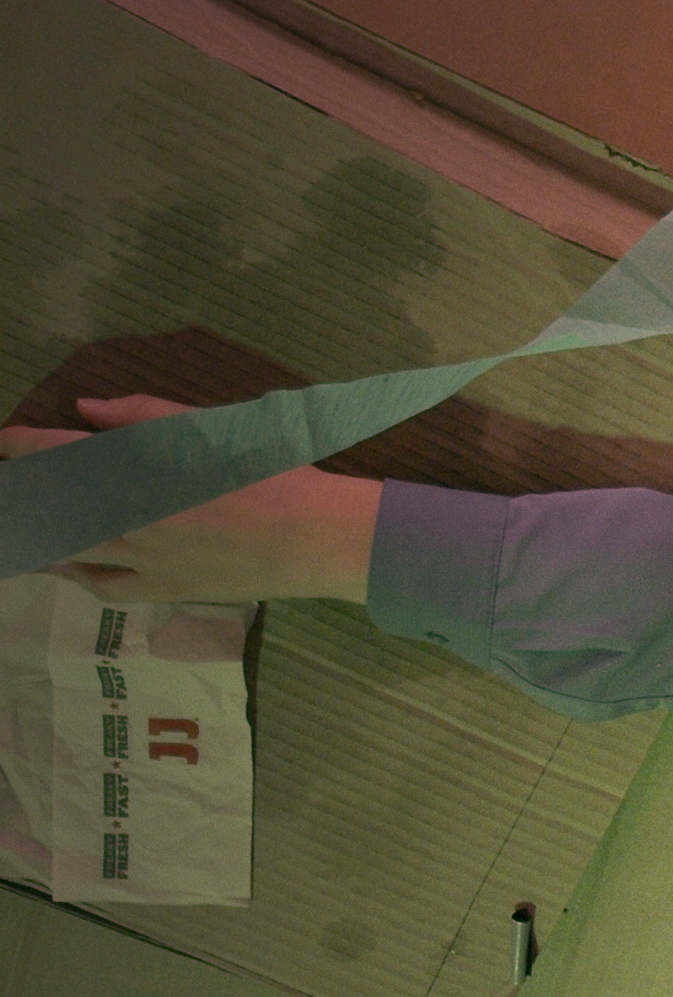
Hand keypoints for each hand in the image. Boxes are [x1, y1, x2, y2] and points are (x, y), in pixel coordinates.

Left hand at [0, 395, 380, 604]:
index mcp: (142, 469)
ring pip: (72, 546)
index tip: (8, 441)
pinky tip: (73, 564)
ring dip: (45, 531)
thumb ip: (143, 415)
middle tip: (16, 482)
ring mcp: (144, 558)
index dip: (26, 446)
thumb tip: (85, 408)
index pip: (61, 454)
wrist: (317, 535)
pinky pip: (105, 587)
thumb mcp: (212, 427)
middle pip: (57, 504)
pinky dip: (81, 573)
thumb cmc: (273, 472)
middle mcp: (131, 516)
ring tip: (30, 523)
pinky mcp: (164, 587)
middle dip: (27, 490)